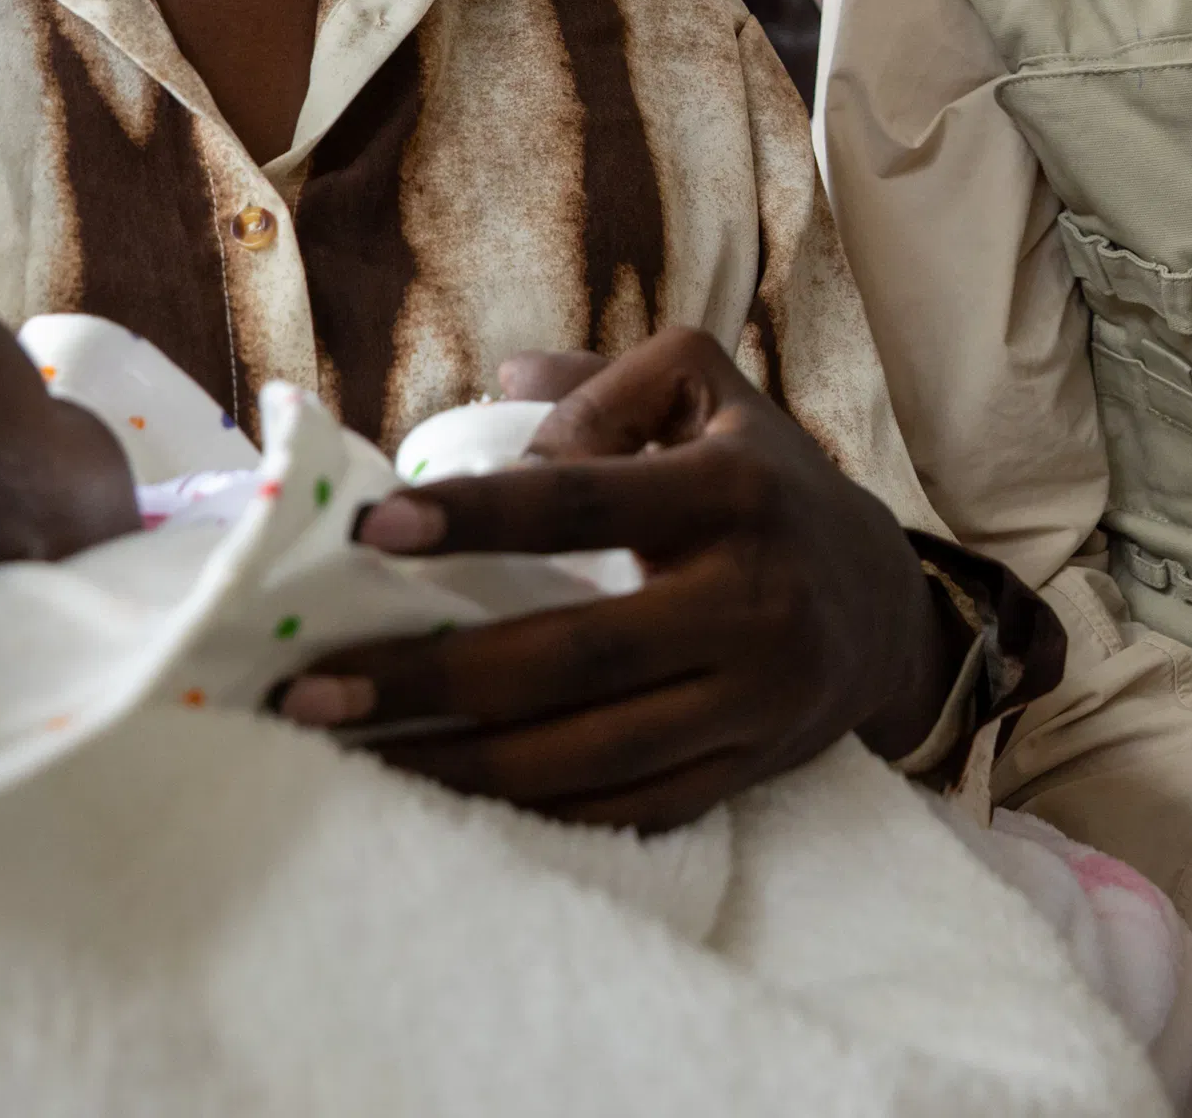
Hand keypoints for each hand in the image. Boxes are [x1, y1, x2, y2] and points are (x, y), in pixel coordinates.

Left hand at [271, 327, 953, 828]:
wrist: (883, 608)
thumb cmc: (765, 486)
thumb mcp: (711, 396)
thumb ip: (608, 383)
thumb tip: (499, 393)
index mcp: (730, 494)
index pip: (586, 503)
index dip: (478, 515)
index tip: (373, 527)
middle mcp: (748, 602)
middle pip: (568, 658)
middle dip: (426, 679)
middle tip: (308, 687)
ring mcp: (750, 703)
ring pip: (583, 754)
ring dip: (451, 762)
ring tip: (346, 748)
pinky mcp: (742, 773)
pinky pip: (619, 807)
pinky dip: (523, 809)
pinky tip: (437, 791)